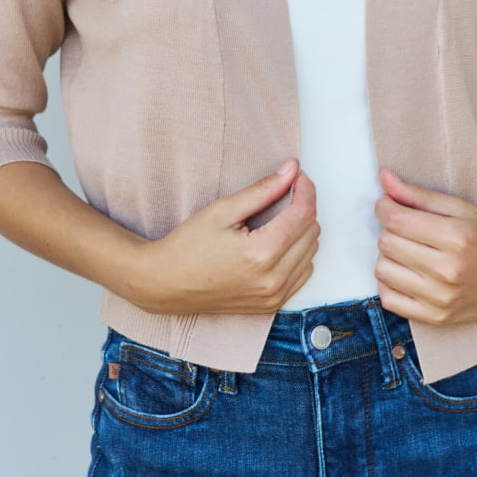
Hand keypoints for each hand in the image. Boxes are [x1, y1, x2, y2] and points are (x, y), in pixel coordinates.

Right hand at [129, 160, 320, 315]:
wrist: (164, 283)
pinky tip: (278, 243)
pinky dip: (298, 255)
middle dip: (303, 208)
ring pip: (311, 254)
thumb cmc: (187, 247)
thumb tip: (291, 170)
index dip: (305, 190)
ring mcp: (273, 296)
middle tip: (285, 192)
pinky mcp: (271, 305)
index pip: (303, 215)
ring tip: (278, 218)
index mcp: (260, 254)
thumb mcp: (222, 210)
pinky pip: (302, 274)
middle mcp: (272, 279)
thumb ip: (263, 190)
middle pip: (312, 233)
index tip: (298, 176)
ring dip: (302, 231)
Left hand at [373, 169, 476, 326]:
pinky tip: (406, 273)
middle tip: (405, 227)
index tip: (389, 204)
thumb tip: (384, 178)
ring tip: (408, 250)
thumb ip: (419, 194)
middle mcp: (448, 271)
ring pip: (382, 270)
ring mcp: (441, 299)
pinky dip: (390, 283)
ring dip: (389, 256)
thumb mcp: (460, 208)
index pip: (396, 220)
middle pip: (387, 243)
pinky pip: (388, 299)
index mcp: (457, 237)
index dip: (385, 207)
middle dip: (390, 229)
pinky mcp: (436, 318)